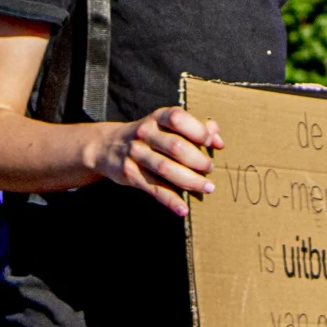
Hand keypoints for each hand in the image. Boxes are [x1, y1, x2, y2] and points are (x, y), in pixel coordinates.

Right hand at [87, 105, 222, 212]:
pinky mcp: (130, 174)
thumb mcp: (166, 125)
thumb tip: (218, 140)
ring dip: (189, 180)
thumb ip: (194, 128)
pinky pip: (153, 188)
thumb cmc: (150, 135)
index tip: (213, 143)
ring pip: (165, 168)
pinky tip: (183, 209)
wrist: (108, 146)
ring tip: (207, 187)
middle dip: (197, 160)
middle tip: (210, 170)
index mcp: (158, 117)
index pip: (178, 119)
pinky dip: (170, 200)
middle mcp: (145, 133)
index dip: (198, 131)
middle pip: (175, 146)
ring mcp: (136, 153)